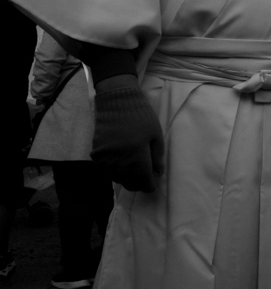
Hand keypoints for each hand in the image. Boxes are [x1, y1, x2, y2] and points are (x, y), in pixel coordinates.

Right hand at [91, 74, 164, 192]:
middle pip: (129, 183)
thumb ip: (157, 157)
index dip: (149, 185)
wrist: (117, 102)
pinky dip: (113, 172)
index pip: (143, 181)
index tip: (152, 185)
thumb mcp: (156, 135)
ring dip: (125, 179)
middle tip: (144, 179)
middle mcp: (119, 161)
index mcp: (137, 157)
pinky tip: (120, 166)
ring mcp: (105, 158)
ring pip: (116, 179)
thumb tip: (157, 174)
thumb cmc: (141, 117)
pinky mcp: (96, 154)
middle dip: (138, 184)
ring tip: (133, 173)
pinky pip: (104, 171)